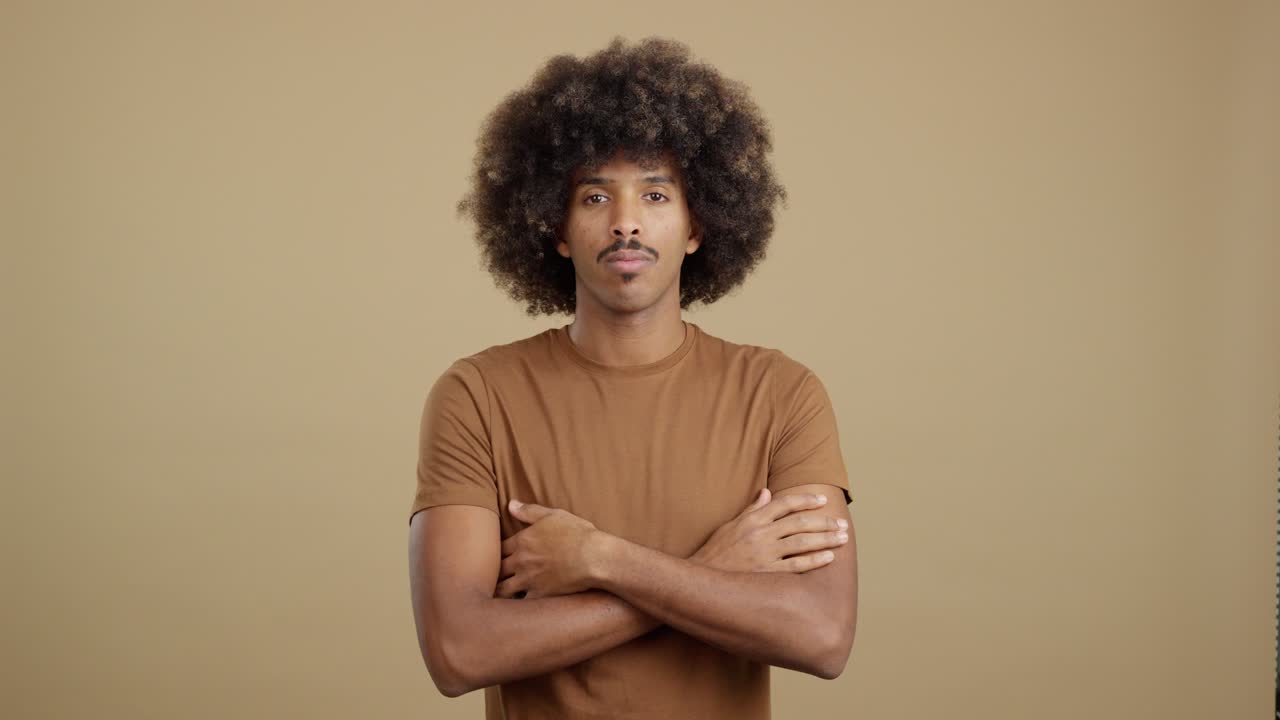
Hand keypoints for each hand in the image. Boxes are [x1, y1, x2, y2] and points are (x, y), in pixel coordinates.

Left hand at [496, 500, 602, 599]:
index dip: (495, 552)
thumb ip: (529, 511)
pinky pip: (520, 604)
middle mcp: (521, 561)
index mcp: (523, 540)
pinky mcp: (540, 595)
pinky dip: (516, 606)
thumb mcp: (554, 515)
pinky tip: (516, 607)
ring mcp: (529, 580)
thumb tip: (510, 504)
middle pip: (496, 569)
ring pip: (502, 589)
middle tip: (492, 575)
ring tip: (497, 593)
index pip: (498, 548)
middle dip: (493, 572)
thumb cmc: (578, 534)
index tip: (497, 555)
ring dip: (499, 590)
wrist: (595, 557)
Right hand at [689, 488, 848, 572]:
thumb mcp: (730, 525)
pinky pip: (797, 566)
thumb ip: (751, 510)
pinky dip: (815, 560)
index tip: (823, 501)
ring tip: (843, 537)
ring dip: (826, 539)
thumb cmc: (714, 552)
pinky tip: (830, 557)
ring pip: (802, 543)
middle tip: (841, 522)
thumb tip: (766, 493)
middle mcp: (760, 534)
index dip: (806, 500)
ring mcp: (765, 555)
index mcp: (752, 520)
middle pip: (799, 523)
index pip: (784, 503)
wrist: (701, 579)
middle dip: (824, 521)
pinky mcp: (767, 574)